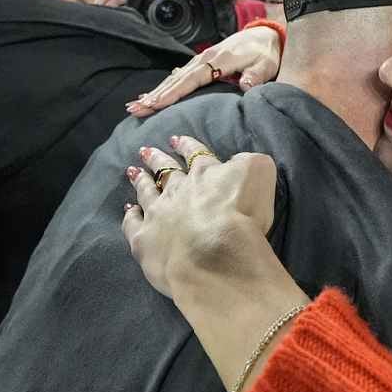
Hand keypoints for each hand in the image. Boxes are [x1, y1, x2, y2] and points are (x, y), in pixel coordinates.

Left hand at [121, 136, 308, 391]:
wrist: (216, 254)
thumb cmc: (246, 218)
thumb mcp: (264, 178)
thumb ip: (256, 166)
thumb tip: (251, 163)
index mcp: (210, 175)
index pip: (198, 155)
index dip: (189, 146)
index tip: (180, 138)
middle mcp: (180, 191)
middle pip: (166, 171)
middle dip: (158, 159)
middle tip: (149, 150)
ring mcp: (159, 218)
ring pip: (145, 193)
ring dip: (140, 181)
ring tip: (132, 171)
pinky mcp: (145, 246)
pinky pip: (133, 226)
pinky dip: (129, 217)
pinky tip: (126, 212)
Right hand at [127, 26, 281, 116]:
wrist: (265, 35)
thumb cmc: (266, 53)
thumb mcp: (266, 65)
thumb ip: (256, 76)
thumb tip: (245, 86)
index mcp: (218, 59)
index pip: (192, 79)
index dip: (173, 92)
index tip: (156, 104)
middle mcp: (205, 58)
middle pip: (176, 79)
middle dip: (155, 95)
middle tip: (135, 109)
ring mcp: (201, 60)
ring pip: (174, 78)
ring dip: (155, 92)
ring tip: (136, 105)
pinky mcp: (202, 63)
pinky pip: (179, 76)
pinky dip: (165, 86)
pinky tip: (151, 96)